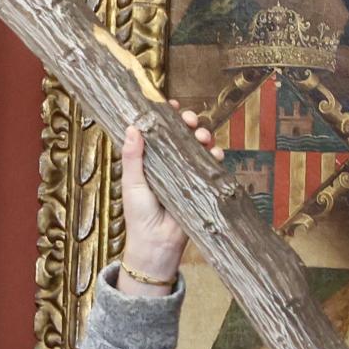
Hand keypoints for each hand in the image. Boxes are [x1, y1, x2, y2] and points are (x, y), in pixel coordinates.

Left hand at [117, 101, 221, 294]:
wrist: (156, 244)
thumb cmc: (139, 215)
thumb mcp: (132, 183)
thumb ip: (133, 158)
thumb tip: (132, 128)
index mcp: (150, 161)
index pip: (160, 133)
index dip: (166, 117)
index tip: (169, 105)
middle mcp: (170, 163)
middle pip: (183, 135)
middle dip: (189, 123)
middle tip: (189, 120)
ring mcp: (187, 173)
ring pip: (200, 147)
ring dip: (204, 136)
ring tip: (201, 136)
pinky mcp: (202, 185)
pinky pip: (212, 166)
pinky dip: (216, 156)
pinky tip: (214, 153)